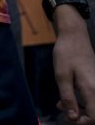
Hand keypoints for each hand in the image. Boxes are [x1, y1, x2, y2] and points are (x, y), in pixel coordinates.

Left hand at [52, 8, 94, 122]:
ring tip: (61, 104)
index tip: (69, 118)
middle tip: (63, 110)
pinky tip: (67, 98)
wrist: (74, 37)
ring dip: (79, 110)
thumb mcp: (61, 76)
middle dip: (80, 117)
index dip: (82, 122)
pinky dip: (81, 102)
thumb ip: (68, 98)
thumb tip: (72, 117)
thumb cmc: (66, 54)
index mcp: (92, 89)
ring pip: (94, 107)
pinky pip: (92, 99)